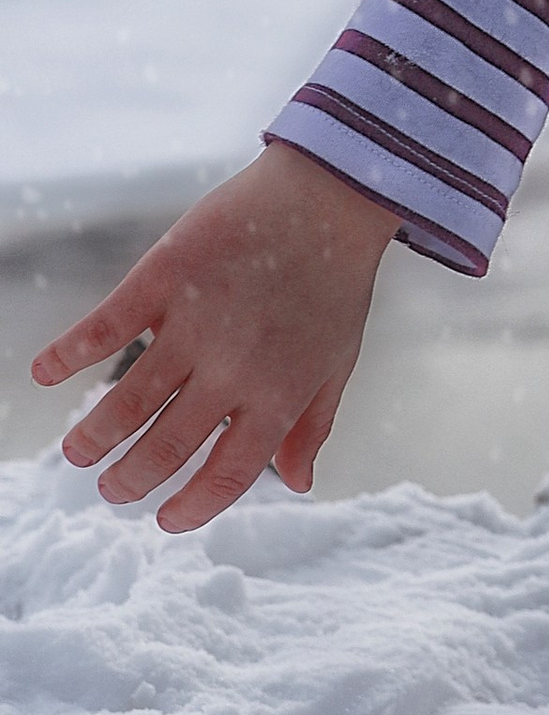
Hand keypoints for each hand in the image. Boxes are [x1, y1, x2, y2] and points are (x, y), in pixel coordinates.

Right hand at [32, 143, 400, 530]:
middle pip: (168, 445)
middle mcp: (232, 370)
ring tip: (76, 454)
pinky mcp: (165, 277)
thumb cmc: (336, 280)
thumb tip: (301, 483)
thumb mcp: (339, 359)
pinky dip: (68, 353)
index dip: (194, 505)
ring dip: (95, 434)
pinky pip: (106, 326)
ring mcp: (195, 323)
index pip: (229, 473)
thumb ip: (313, 423)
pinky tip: (44, 374)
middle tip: (108, 490)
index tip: (165, 520)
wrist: (330, 194)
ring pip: (130, 400)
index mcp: (280, 395)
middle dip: (131, 478)